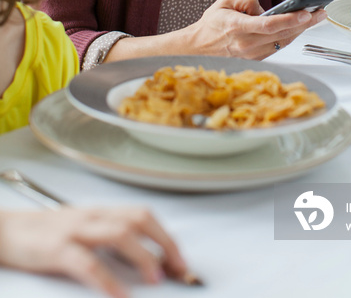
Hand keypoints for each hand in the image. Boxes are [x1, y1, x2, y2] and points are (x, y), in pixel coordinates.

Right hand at [0, 206, 187, 297]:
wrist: (7, 232)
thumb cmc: (48, 236)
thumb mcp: (84, 231)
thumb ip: (111, 240)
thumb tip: (146, 260)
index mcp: (102, 212)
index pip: (144, 216)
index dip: (166, 237)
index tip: (181, 262)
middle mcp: (93, 216)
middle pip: (139, 219)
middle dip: (164, 243)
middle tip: (178, 270)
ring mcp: (76, 230)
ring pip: (119, 233)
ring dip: (143, 256)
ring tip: (156, 279)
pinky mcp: (57, 249)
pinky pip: (88, 263)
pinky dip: (107, 280)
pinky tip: (119, 295)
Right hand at [189, 0, 326, 59]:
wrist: (198, 46)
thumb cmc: (212, 23)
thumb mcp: (225, 1)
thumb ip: (247, 0)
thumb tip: (266, 8)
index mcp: (236, 27)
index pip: (267, 25)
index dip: (288, 20)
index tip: (305, 13)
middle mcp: (246, 44)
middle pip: (281, 34)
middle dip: (304, 23)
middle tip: (320, 12)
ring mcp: (251, 54)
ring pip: (282, 42)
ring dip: (301, 30)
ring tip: (316, 18)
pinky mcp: (256, 59)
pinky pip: (277, 47)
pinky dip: (290, 37)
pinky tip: (300, 28)